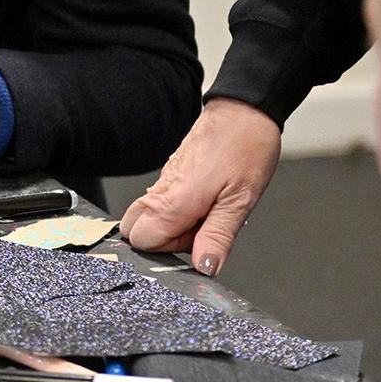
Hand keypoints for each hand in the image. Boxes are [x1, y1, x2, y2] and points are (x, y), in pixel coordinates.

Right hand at [120, 97, 280, 275]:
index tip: (197, 240)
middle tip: (200, 228)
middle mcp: (160, 191)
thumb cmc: (245, 150)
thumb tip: (204, 268)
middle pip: (135, 231)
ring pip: (148, 217)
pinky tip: (205, 201)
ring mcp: (162, 182)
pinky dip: (176, 211)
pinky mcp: (169, 176)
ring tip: (206, 212)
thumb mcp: (240, 202)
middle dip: (164, 240)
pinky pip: (159, 203)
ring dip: (173, 226)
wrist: (243, 113)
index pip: (141, 241)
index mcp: (173, 201)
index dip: (169, 249)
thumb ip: (217, 238)